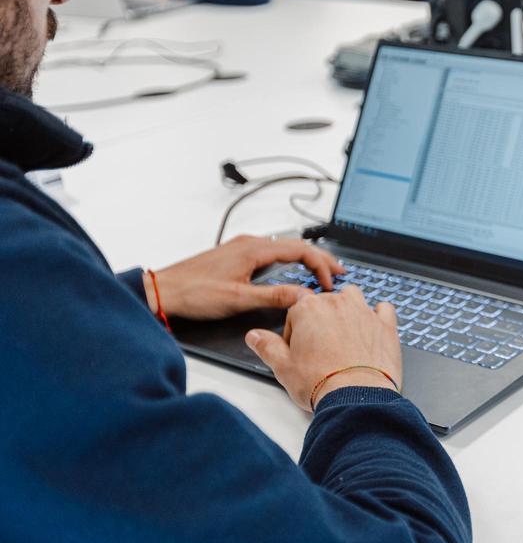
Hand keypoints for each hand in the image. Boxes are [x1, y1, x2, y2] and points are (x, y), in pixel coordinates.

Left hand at [145, 235, 345, 320]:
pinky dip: (290, 261)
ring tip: (321, 272)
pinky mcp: (236, 256)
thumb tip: (305, 296)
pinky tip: (292, 271)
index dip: (321, 266)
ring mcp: (242, 248)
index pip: (300, 251)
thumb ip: (274, 297)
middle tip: (339, 273)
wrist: (163, 290)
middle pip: (296, 246)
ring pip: (284, 248)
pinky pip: (272, 252)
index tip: (330, 283)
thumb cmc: (194, 293)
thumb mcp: (238, 299)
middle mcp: (249, 243)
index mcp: (253, 249)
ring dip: (306, 259)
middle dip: (320, 260)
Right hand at [246, 287, 401, 410]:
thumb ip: (267, 347)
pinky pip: (384, 309)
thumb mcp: (282, 367)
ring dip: (348, 310)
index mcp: (308, 309)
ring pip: (352, 298)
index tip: (299, 351)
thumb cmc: (320, 383)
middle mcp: (337, 304)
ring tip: (344, 337)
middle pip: (324, 305)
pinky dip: (378, 316)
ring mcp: (364, 312)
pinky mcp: (386, 325)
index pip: (296, 312)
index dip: (295, 333)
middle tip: (319, 351)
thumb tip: (254, 336)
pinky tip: (372, 330)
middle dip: (321, 323)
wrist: (356, 398)